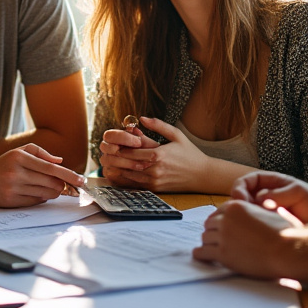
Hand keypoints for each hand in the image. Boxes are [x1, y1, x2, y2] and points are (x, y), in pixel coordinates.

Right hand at [0, 143, 85, 207]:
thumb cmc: (2, 164)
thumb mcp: (18, 152)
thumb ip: (40, 153)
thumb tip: (60, 161)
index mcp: (19, 157)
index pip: (50, 168)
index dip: (68, 175)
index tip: (81, 180)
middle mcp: (16, 172)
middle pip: (50, 183)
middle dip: (61, 185)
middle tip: (61, 184)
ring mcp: (13, 188)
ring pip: (45, 194)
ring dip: (52, 192)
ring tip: (48, 188)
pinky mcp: (10, 201)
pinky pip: (35, 202)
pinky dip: (41, 198)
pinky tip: (36, 193)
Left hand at [97, 116, 214, 192]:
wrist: (202, 175)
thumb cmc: (189, 153)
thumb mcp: (176, 135)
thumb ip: (158, 125)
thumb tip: (142, 118)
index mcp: (158, 155)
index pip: (131, 151)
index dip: (119, 147)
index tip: (111, 143)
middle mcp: (154, 169)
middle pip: (126, 164)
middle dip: (115, 158)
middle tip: (105, 153)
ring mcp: (154, 181)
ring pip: (128, 175)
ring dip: (117, 169)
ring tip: (108, 162)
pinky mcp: (154, 189)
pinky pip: (134, 184)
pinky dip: (124, 178)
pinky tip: (118, 172)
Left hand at [192, 200, 297, 278]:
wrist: (286, 250)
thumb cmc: (284, 233)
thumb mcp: (268, 213)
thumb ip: (254, 212)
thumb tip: (253, 215)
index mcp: (237, 206)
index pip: (218, 212)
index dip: (219, 222)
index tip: (220, 228)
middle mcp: (226, 219)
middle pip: (209, 225)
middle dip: (213, 232)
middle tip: (217, 241)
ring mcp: (223, 236)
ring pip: (205, 238)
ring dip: (208, 244)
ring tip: (212, 250)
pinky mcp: (223, 254)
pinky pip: (202, 253)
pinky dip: (201, 255)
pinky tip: (203, 257)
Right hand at [230, 171, 307, 223]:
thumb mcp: (297, 192)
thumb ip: (280, 194)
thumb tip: (261, 200)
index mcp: (265, 182)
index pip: (243, 182)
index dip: (238, 189)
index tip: (240, 199)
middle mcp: (260, 197)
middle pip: (238, 199)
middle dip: (237, 207)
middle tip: (245, 216)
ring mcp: (262, 212)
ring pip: (243, 215)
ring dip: (244, 220)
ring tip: (253, 227)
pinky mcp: (265, 227)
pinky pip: (252, 228)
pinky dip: (251, 230)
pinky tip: (258, 235)